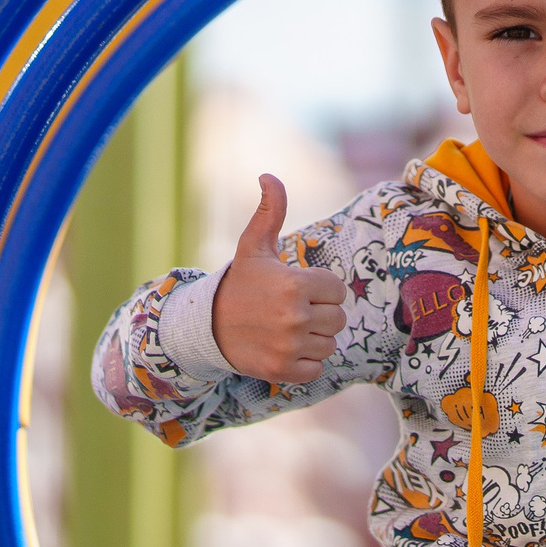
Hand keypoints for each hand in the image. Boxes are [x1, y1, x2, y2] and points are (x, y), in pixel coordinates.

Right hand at [212, 175, 347, 383]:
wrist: (208, 326)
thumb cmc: (240, 284)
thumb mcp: (253, 246)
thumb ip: (270, 212)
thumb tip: (268, 175)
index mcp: (294, 285)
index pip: (337, 291)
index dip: (321, 290)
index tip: (298, 290)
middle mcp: (295, 317)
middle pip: (337, 319)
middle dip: (319, 314)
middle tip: (292, 311)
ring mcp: (290, 346)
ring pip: (330, 344)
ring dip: (314, 338)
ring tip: (288, 329)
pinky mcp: (284, 371)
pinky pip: (317, 368)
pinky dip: (305, 362)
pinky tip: (285, 348)